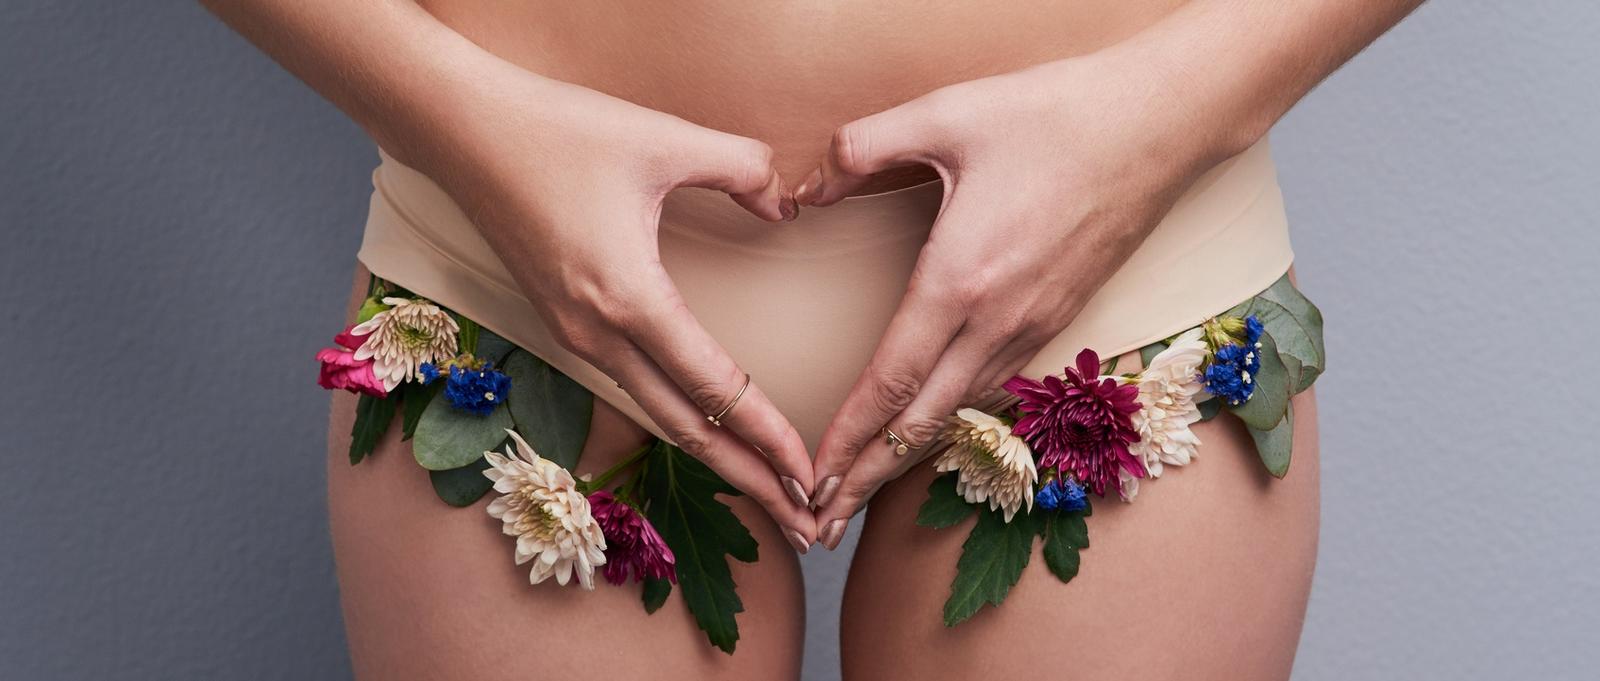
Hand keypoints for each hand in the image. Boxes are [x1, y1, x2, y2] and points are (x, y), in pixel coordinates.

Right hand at [391, 61, 818, 547]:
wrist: (461, 131)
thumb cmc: (558, 130)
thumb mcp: (663, 139)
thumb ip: (742, 168)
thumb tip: (787, 202)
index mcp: (628, 298)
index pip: (715, 387)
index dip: (769, 436)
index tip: (812, 478)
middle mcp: (598, 334)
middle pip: (688, 429)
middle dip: (752, 480)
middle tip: (807, 525)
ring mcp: (576, 336)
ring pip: (660, 416)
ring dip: (719, 457)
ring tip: (769, 491)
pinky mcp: (565, 324)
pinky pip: (635, 389)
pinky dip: (682, 421)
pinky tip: (711, 431)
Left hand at [800, 53, 1240, 546]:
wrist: (1160, 122)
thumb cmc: (1054, 113)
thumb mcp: (945, 113)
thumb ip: (862, 147)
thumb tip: (805, 187)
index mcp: (960, 281)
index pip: (888, 384)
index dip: (845, 440)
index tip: (809, 481)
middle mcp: (997, 321)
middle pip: (921, 424)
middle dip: (865, 479)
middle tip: (819, 522)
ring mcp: (1035, 325)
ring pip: (960, 413)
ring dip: (908, 457)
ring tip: (864, 488)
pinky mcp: (1058, 316)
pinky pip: (994, 386)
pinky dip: (953, 421)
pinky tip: (931, 427)